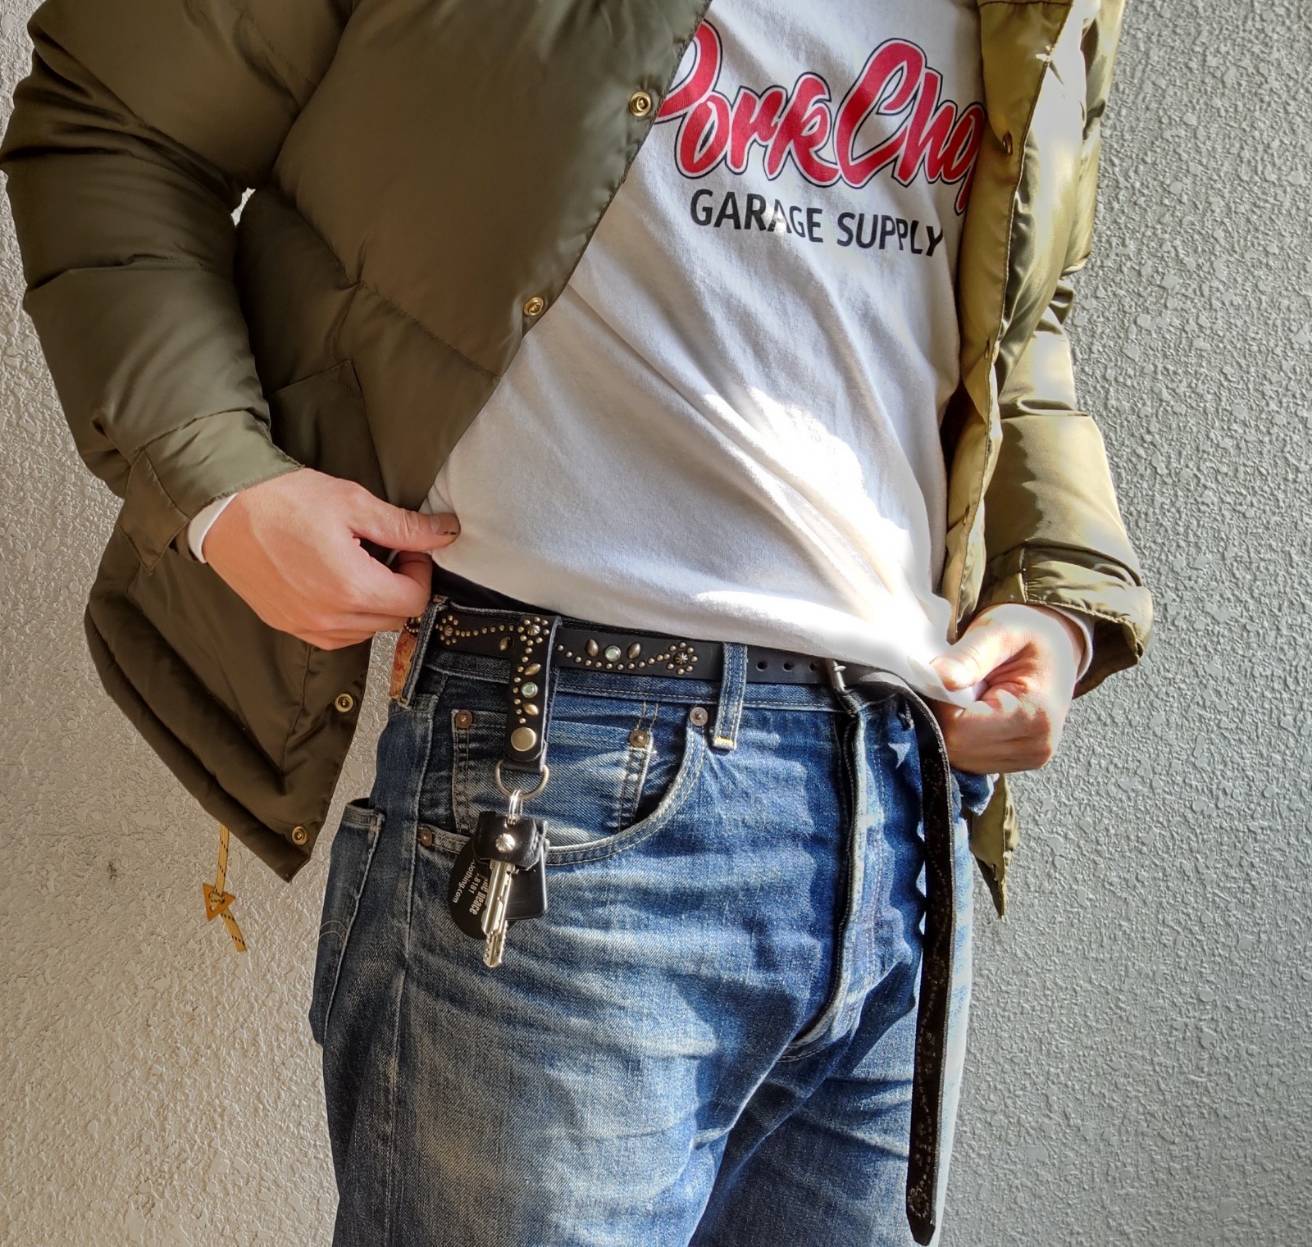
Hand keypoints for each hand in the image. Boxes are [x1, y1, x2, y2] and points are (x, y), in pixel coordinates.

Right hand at [204, 467, 459, 648]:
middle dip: (399, 586)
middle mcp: (330, 619)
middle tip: (385, 551)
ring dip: (374, 604)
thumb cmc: (285, 499)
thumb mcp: (353, 504)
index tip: (407, 547)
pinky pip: (334, 636)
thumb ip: (404, 527)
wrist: (221, 506)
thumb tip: (446, 534)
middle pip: (393, 618)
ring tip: (357, 564)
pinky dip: (347, 616)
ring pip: (366, 631)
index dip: (420, 572)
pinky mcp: (286, 625)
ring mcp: (305, 627)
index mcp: (353, 589)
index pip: (414, 601)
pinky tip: (335, 582)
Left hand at [927, 603, 1084, 773]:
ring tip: (969, 695)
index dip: (939, 703)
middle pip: (957, 748)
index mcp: (1034, 715)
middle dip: (944, 716)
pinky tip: (974, 712)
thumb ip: (970, 655)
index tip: (945, 676)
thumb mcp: (999, 630)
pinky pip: (970, 759)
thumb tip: (938, 678)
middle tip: (955, 684)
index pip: (959, 728)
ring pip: (960, 758)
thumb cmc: (1028, 633)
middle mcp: (1036, 747)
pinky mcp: (1017, 762)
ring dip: (952, 727)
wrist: (1057, 648)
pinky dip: (962, 736)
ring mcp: (1028, 759)